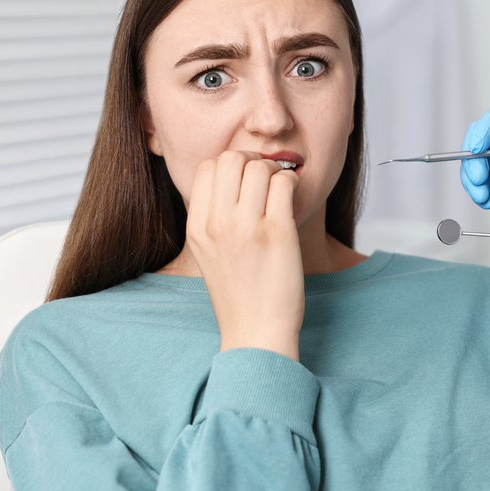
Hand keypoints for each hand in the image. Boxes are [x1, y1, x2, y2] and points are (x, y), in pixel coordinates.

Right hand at [186, 151, 303, 360]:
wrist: (256, 331)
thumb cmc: (238, 293)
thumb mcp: (208, 253)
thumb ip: (212, 217)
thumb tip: (231, 180)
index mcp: (197, 227)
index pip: (207, 168)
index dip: (229, 165)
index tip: (245, 180)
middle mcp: (217, 224)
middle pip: (231, 158)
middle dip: (252, 161)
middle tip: (266, 178)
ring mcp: (246, 228)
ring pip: (260, 167)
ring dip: (275, 171)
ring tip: (281, 191)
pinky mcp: (277, 233)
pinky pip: (284, 183)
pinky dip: (292, 183)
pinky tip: (292, 199)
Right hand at [460, 104, 489, 240]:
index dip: (483, 128)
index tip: (475, 149)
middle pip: (481, 140)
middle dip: (472, 157)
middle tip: (479, 179)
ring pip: (477, 165)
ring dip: (471, 179)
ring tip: (483, 197)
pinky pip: (482, 188)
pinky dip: (478, 194)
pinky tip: (487, 203)